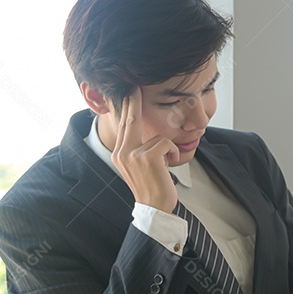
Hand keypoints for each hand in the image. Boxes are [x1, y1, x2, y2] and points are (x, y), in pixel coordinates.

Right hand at [110, 89, 179, 212]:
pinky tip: (168, 167)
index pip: (124, 125)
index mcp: (120, 153)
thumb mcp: (140, 165)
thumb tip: (143, 131)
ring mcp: (133, 154)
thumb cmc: (152, 186)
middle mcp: (122, 152)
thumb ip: (139, 148)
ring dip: (168, 151)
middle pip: (131, 120)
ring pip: (159, 137)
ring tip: (164, 166)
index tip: (129, 90)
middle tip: (135, 86)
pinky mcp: (147, 157)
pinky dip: (173, 154)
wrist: (154, 207)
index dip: (128, 106)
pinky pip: (166, 144)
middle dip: (133, 101)